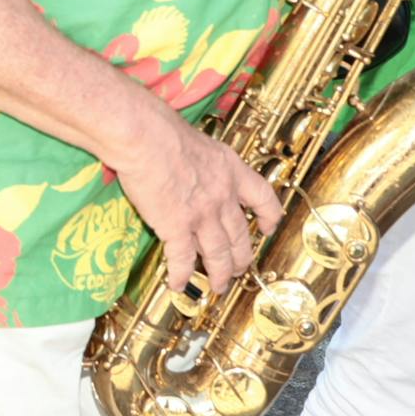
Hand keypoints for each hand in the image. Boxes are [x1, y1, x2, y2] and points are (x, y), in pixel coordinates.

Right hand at [102, 120, 284, 302]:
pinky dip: (181, 274)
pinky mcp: (177, 227)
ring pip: (218, 254)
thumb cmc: (160, 130)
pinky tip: (177, 283)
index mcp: (230, 170)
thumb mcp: (195, 139)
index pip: (263, 197)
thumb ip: (200, 161)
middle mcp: (222, 195)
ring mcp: (202, 214)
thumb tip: (188, 165)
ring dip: (219, 274)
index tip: (268, 227)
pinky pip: (182, 259)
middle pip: (240, 235)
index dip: (269, 216)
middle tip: (239, 268)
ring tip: (217, 286)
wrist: (145, 136)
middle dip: (241, 257)